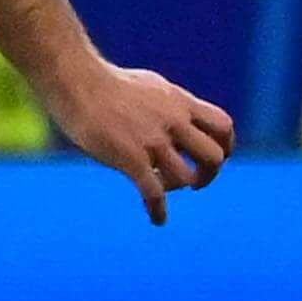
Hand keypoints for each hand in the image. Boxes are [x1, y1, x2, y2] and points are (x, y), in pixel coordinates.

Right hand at [42, 56, 235, 225]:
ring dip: (178, 188)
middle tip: (196, 182)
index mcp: (179, 102)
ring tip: (162, 188)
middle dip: (209, 174)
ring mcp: (152, 140)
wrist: (76, 81)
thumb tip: (177, 116)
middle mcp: (173, 121)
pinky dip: (159, 210)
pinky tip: (157, 219)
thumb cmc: (104, 82)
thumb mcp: (149, 85)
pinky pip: (154, 193)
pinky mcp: (130, 157)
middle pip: (213, 156)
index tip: (215, 158)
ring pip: (185, 178)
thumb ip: (168, 104)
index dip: (226, 147)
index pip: (223, 126)